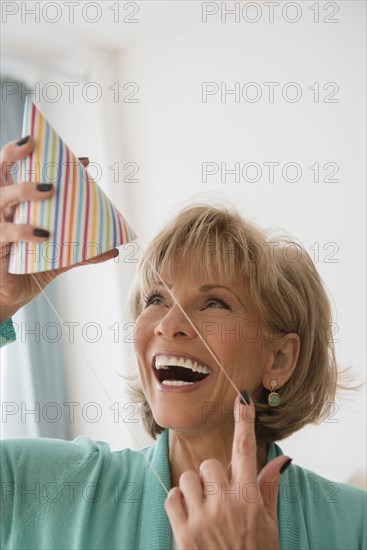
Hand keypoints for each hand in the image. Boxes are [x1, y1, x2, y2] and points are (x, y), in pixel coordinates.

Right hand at [0, 137, 117, 321]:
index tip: (83, 161)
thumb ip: (81, 250)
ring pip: (3, 197)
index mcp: (16, 205)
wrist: (8, 296)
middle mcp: (2, 209)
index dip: (48, 160)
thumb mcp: (58, 257)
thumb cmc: (27, 270)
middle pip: (1, 171)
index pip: (25, 172)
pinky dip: (25, 231)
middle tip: (35, 144)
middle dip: (15, 152)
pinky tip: (43, 234)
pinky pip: (6, 232)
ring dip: (25, 189)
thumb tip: (113, 248)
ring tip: (49, 189)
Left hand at [165, 394, 290, 548]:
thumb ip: (269, 488)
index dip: (244, 422)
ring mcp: (203, 518)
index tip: (242, 399)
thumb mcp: (269, 524)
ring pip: (188, 477)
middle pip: (210, 464)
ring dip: (193, 489)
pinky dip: (177, 503)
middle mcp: (226, 504)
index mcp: (250, 499)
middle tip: (218, 497)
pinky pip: (172, 497)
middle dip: (212, 477)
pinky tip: (188, 516)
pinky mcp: (182, 532)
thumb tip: (281, 460)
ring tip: (203, 508)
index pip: (247, 451)